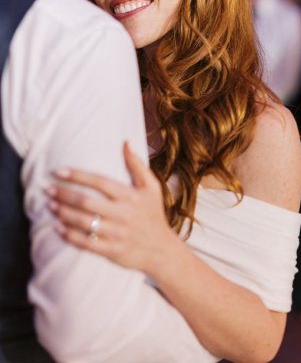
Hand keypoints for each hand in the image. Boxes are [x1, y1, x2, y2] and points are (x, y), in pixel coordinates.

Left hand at [46, 142, 176, 273]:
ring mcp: (117, 233)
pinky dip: (70, 236)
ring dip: (64, 213)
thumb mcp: (152, 187)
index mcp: (131, 196)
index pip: (100, 182)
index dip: (77, 175)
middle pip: (87, 202)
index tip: (58, 171)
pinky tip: (58, 228)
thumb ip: (138, 164)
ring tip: (50, 205)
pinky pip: (87, 243)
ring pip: (84, 222)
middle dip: (64, 194)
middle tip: (47, 189)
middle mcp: (123, 214)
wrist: (162, 250)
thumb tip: (126, 142)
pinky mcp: (113, 250)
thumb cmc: (154, 214)